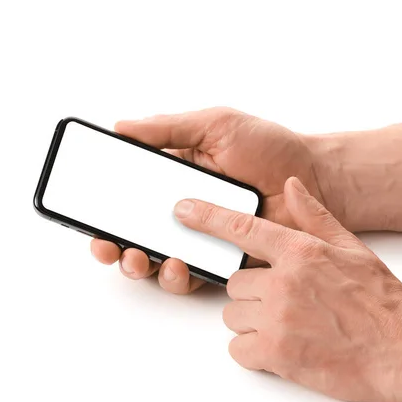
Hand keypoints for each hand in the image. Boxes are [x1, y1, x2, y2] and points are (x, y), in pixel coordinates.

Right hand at [91, 107, 328, 293]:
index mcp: (176, 179)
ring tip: (142, 256)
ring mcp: (203, 238)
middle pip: (135, 235)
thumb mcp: (215, 125)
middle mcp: (184, 212)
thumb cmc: (268, 146)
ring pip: (157, 261)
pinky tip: (176, 264)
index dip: (105, 210)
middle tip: (108, 245)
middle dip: (113, 246)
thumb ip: (169, 128)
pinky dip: (176, 276)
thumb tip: (120, 128)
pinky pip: (193, 275)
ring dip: (140, 265)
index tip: (89, 217)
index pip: (129, 198)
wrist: (312, 176)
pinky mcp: (224, 259)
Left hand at [173, 176, 401, 401]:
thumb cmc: (383, 302)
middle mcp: (285, 280)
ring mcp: (278, 317)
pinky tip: (283, 349)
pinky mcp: (277, 353)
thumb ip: (315, 216)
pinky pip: (238, 349)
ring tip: (288, 327)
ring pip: (233, 316)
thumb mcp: (353, 248)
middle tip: (283, 305)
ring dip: (252, 323)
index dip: (209, 217)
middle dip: (252, 295)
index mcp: (302, 251)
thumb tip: (292, 184)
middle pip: (234, 283)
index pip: (243, 228)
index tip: (184, 210)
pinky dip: (254, 352)